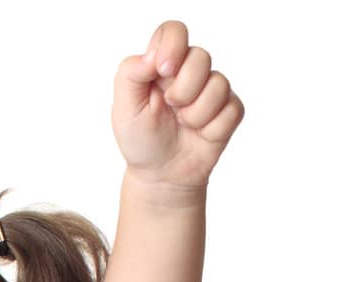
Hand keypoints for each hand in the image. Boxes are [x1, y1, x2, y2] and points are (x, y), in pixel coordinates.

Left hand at [111, 20, 243, 194]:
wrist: (160, 175)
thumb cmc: (141, 139)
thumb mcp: (124, 108)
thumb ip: (131, 72)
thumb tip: (154, 54)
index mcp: (163, 63)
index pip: (174, 31)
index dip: (172, 47)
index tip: (162, 72)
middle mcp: (190, 70)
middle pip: (201, 57)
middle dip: (182, 90)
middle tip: (170, 108)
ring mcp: (212, 89)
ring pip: (218, 85)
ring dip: (196, 114)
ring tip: (183, 124)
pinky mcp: (229, 110)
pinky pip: (231, 110)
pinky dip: (212, 128)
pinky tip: (200, 135)